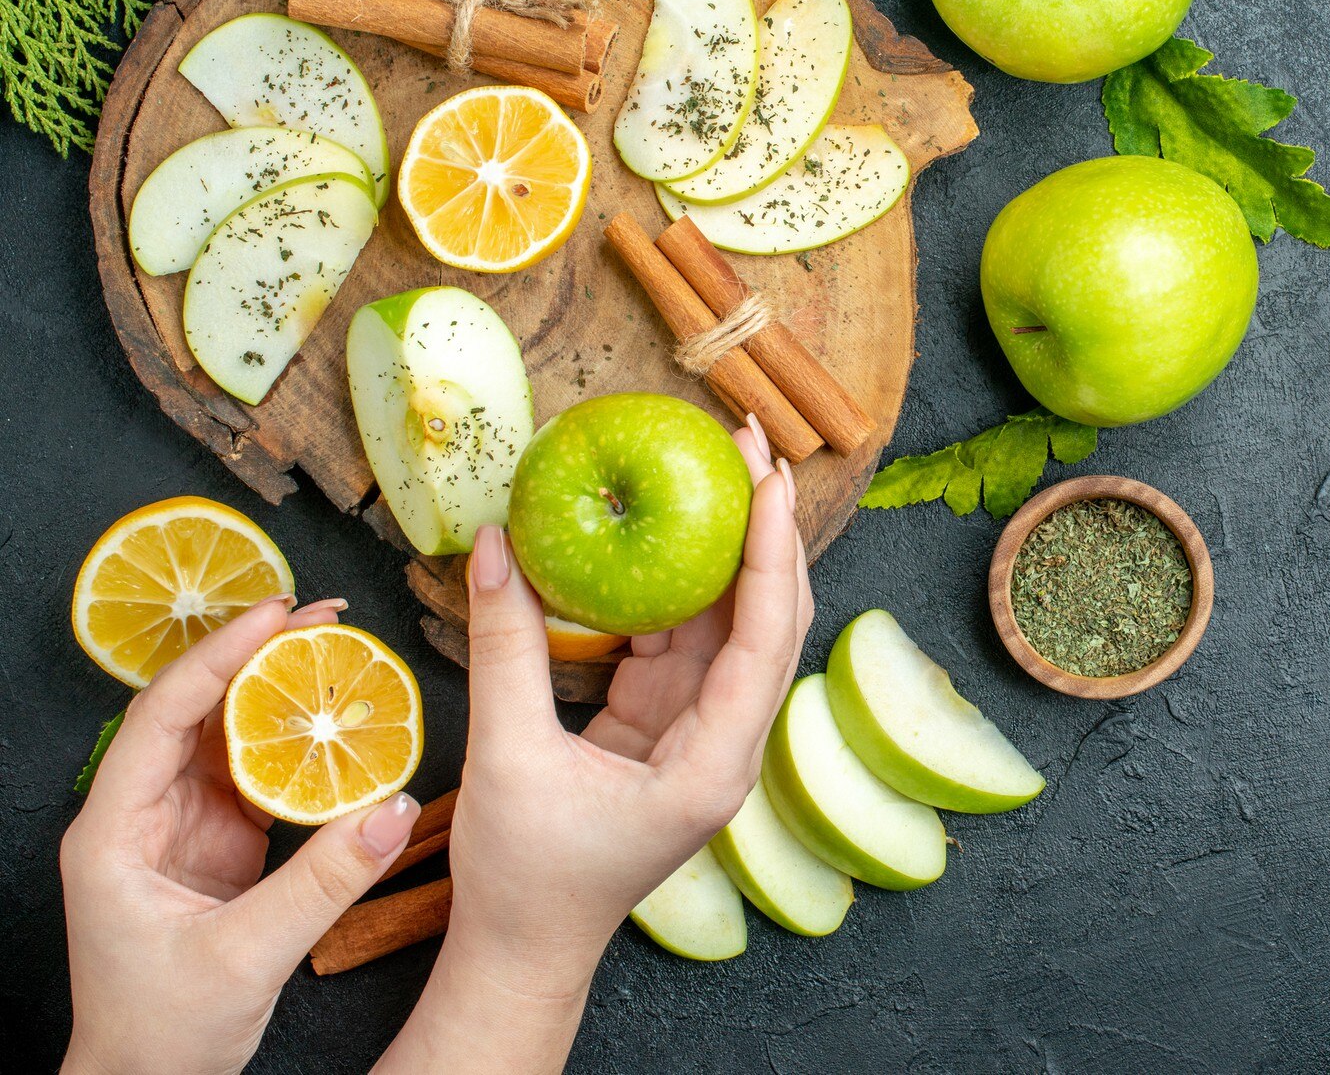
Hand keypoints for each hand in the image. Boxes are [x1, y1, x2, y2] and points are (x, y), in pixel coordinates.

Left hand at [61, 596, 421, 1074]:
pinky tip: (334, 722)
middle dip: (255, 657)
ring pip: (225, 735)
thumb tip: (394, 812)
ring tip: (334, 649)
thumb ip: (322, 884)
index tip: (275, 614)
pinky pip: (254, 775)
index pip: (162, 717)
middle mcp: (138, 817)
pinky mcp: (214, 844)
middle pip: (193, 711)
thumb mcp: (247, 957)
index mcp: (113, 832)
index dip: (218, 658)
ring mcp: (177, 828)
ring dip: (276, 692)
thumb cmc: (164, 1033)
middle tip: (322, 614)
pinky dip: (294, 743)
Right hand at [378, 421, 810, 1072]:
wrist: (523, 952)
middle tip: (751, 444)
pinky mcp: (669, 728)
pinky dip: (674, 587)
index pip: (764, 641)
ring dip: (725, 550)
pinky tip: (659, 532)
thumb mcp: (508, 756)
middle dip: (766, 530)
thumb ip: (506, 648)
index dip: (770, 554)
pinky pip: (684, 642)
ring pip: (732, 625)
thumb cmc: (525, 878)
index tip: (769, 479)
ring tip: (718, 466)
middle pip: (770, 621)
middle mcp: (727, 746)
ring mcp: (702, 735)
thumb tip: (492, 544)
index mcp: (714, 766)